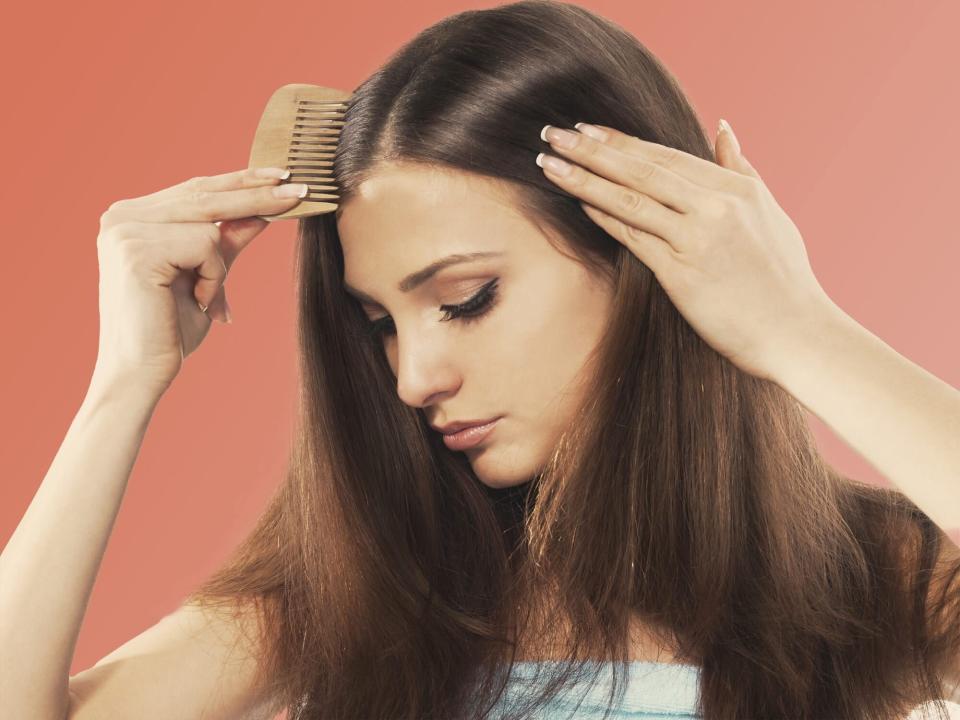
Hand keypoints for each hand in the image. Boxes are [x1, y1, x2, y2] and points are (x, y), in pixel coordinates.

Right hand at [92, 167, 307, 395]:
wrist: (142, 374)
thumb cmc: (171, 330)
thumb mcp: (209, 276)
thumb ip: (228, 243)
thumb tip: (262, 212)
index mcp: (132, 217)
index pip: (196, 188)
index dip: (240, 181)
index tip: (281, 175)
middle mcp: (122, 216)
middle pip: (205, 193)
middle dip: (257, 194)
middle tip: (300, 190)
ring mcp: (125, 229)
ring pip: (209, 222)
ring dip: (219, 266)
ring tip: (204, 298)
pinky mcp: (136, 248)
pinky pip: (205, 245)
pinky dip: (213, 276)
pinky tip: (196, 301)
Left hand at [537, 120, 837, 381]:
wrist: (796, 332)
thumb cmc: (784, 277)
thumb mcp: (769, 210)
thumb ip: (741, 167)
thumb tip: (723, 127)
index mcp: (735, 188)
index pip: (665, 156)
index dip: (621, 141)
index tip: (587, 128)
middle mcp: (715, 206)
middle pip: (641, 169)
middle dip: (591, 149)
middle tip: (553, 133)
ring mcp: (697, 239)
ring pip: (630, 199)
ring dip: (585, 179)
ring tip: (549, 163)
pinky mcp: (682, 274)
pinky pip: (635, 238)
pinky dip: (605, 217)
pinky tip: (578, 204)